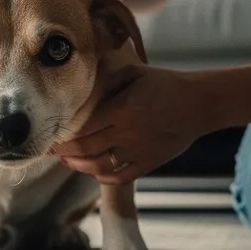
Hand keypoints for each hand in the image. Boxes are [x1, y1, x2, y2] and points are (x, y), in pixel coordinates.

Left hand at [54, 64, 213, 184]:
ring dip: (78, 165)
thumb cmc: (166, 84)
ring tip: (67, 160)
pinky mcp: (148, 163)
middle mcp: (128, 133)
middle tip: (51, 148)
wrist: (199, 104)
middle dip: (64, 150)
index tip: (51, 131)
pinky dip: (102, 177)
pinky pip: (120, 177)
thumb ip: (108, 78)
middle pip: (86, 149)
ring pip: (99, 167)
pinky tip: (93, 170)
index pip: (83, 127)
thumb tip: (84, 85)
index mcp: (122, 109)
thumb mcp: (136, 72)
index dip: (64, 133)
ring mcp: (138, 151)